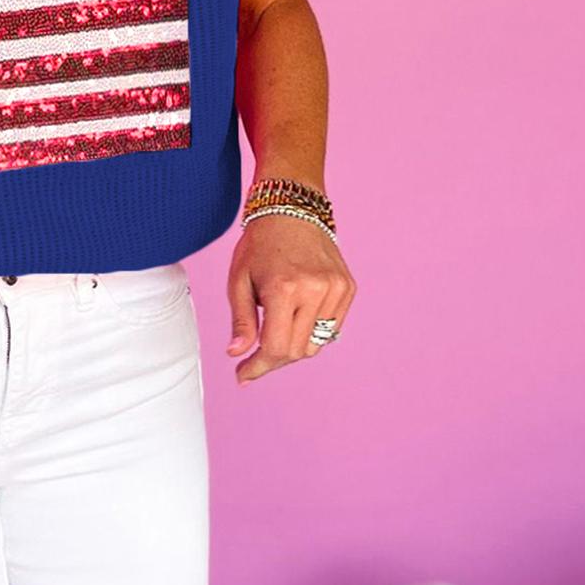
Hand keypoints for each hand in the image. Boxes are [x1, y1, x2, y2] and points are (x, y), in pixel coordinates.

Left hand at [227, 213, 355, 384]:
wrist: (293, 209)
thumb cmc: (260, 244)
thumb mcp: (238, 281)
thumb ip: (240, 320)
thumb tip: (237, 353)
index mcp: (284, 288)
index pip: (276, 348)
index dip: (258, 367)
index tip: (243, 375)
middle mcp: (315, 290)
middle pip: (296, 351)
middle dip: (273, 361)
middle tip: (254, 358)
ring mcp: (336, 289)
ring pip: (315, 344)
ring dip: (293, 349)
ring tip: (274, 337)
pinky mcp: (348, 288)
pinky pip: (331, 328)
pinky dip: (311, 334)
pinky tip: (295, 321)